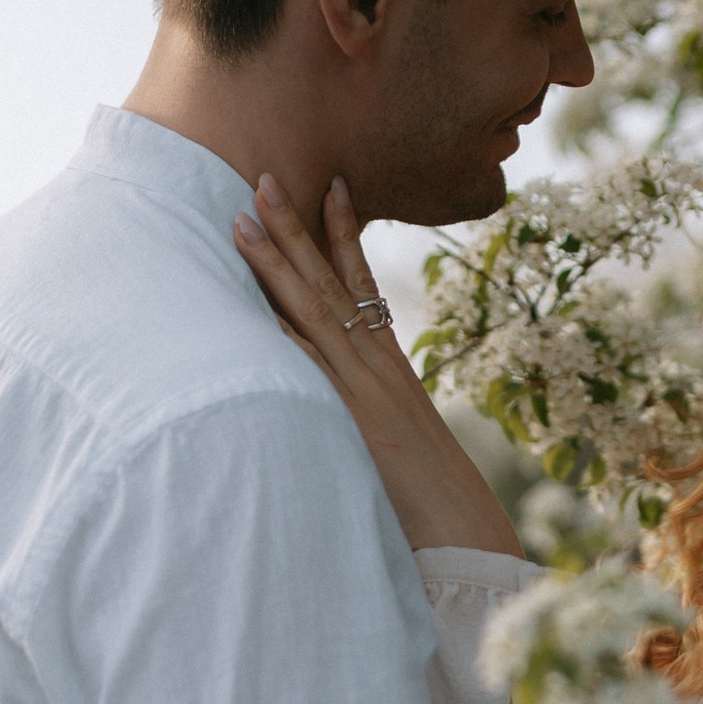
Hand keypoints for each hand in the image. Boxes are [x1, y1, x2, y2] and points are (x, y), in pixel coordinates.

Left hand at [235, 174, 523, 559]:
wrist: (460, 524)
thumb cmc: (427, 491)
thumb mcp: (396, 434)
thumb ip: (368, 408)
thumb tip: (346, 401)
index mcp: (388, 362)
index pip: (362, 281)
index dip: (344, 232)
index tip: (333, 184)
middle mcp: (375, 362)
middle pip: (329, 280)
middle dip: (295, 228)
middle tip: (263, 179)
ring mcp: (360, 386)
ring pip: (311, 309)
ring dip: (275, 263)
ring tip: (242, 220)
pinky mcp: (348, 416)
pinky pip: (306, 366)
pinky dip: (279, 334)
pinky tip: (250, 306)